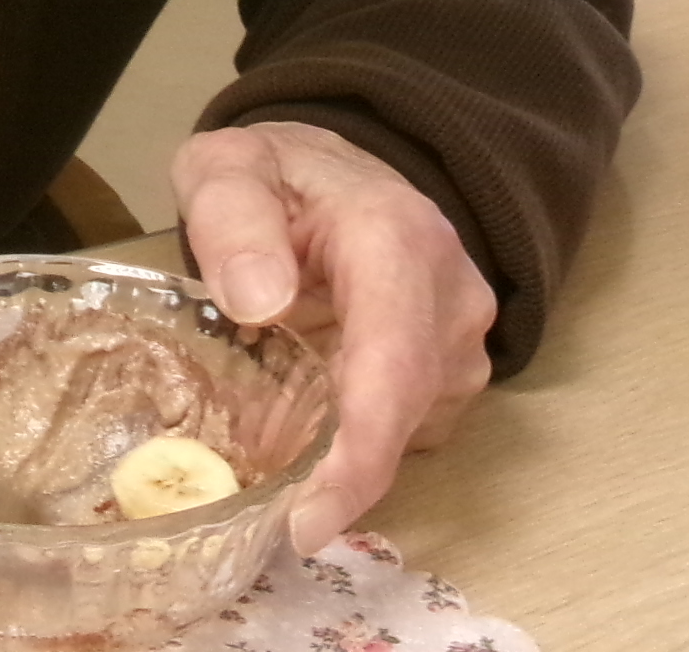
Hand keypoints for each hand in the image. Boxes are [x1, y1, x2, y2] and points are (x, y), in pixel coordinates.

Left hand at [172, 120, 495, 553]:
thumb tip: (258, 300)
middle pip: (405, 413)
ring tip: (269, 446)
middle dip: (339, 478)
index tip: (307, 521)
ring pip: (407, 430)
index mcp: (397, 239)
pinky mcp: (454, 367)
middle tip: (263, 518)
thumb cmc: (274, 174)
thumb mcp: (226, 171)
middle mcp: (450, 294)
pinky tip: (305, 424)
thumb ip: (233, 220)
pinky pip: (407, 427)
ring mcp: (462, 336)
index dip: (358, 455)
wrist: (340, 167)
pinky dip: (354, 440)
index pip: (394, 363)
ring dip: (341, 454)